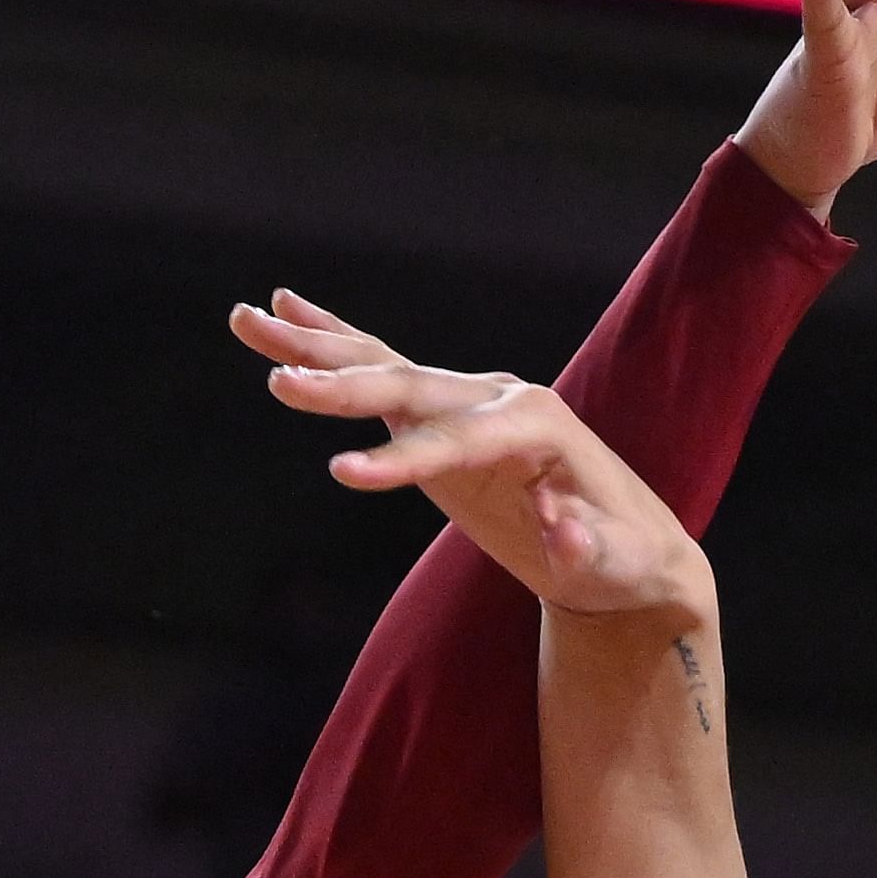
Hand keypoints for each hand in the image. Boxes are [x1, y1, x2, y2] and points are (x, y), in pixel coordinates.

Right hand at [226, 307, 706, 618]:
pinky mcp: (443, 416)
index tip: (341, 474)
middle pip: (411, 385)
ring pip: (383, 365)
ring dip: (315, 344)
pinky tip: (283, 315)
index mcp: (539, 424)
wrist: (630, 547)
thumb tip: (560, 534)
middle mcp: (499, 397)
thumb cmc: (626, 559)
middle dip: (345, 385)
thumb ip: (586, 546)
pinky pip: (381, 373)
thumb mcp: (617, 562)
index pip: (458, 439)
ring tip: (246, 318)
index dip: (402, 459)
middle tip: (280, 384)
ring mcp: (468, 399)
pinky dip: (331, 345)